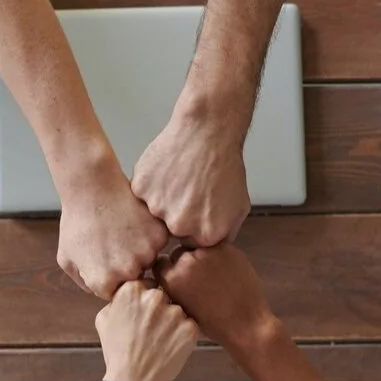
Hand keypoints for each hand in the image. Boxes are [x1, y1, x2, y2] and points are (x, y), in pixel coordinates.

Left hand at [57, 173, 168, 298]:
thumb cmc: (76, 222)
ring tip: (123, 230)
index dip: (112, 279)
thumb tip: (104, 293)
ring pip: (150, 261)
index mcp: (105, 282)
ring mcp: (148, 253)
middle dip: (128, 267)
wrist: (92, 187)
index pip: (116, 294)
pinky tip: (134, 221)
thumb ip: (84, 283)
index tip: (106, 261)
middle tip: (116, 243)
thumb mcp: (67, 258)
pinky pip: (160, 243)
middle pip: (137, 279)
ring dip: (141, 251)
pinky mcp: (161, 235)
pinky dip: (151, 235)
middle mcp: (129, 272)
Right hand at [96, 282, 197, 380]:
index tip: (144, 312)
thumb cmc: (117, 351)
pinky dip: (183, 335)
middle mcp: (155, 297)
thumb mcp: (104, 318)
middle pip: (164, 295)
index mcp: (132, 290)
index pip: (147, 283)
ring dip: (172, 322)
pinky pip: (189, 325)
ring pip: (178, 310)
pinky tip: (170, 346)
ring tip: (160, 341)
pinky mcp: (190, 328)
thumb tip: (128, 291)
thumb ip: (118, 299)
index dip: (146, 300)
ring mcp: (174, 312)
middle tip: (152, 329)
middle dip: (160, 309)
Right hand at [130, 110, 251, 245]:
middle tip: (186, 189)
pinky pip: (141, 193)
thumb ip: (225, 234)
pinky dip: (150, 183)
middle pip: (169, 230)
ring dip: (162, 198)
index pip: (189, 243)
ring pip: (153, 211)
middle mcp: (179, 225)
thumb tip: (211, 248)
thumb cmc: (225, 166)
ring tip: (178, 177)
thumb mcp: (239, 206)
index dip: (192, 224)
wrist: (208, 132)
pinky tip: (166, 170)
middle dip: (176, 213)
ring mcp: (158, 207)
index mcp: (204, 235)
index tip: (196, 207)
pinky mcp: (141, 188)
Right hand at [159, 245, 282, 354]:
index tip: (177, 274)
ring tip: (214, 274)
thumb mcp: (182, 310)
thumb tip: (169, 278)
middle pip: (178, 253)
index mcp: (171, 279)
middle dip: (185, 263)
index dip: (168, 270)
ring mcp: (207, 253)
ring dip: (202, 257)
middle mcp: (186, 262)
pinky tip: (226, 271)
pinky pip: (216, 246)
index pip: (160, 264)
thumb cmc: (215, 324)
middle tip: (199, 276)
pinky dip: (219, 256)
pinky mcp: (225, 248)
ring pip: (197, 248)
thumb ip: (172, 290)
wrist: (247, 323)